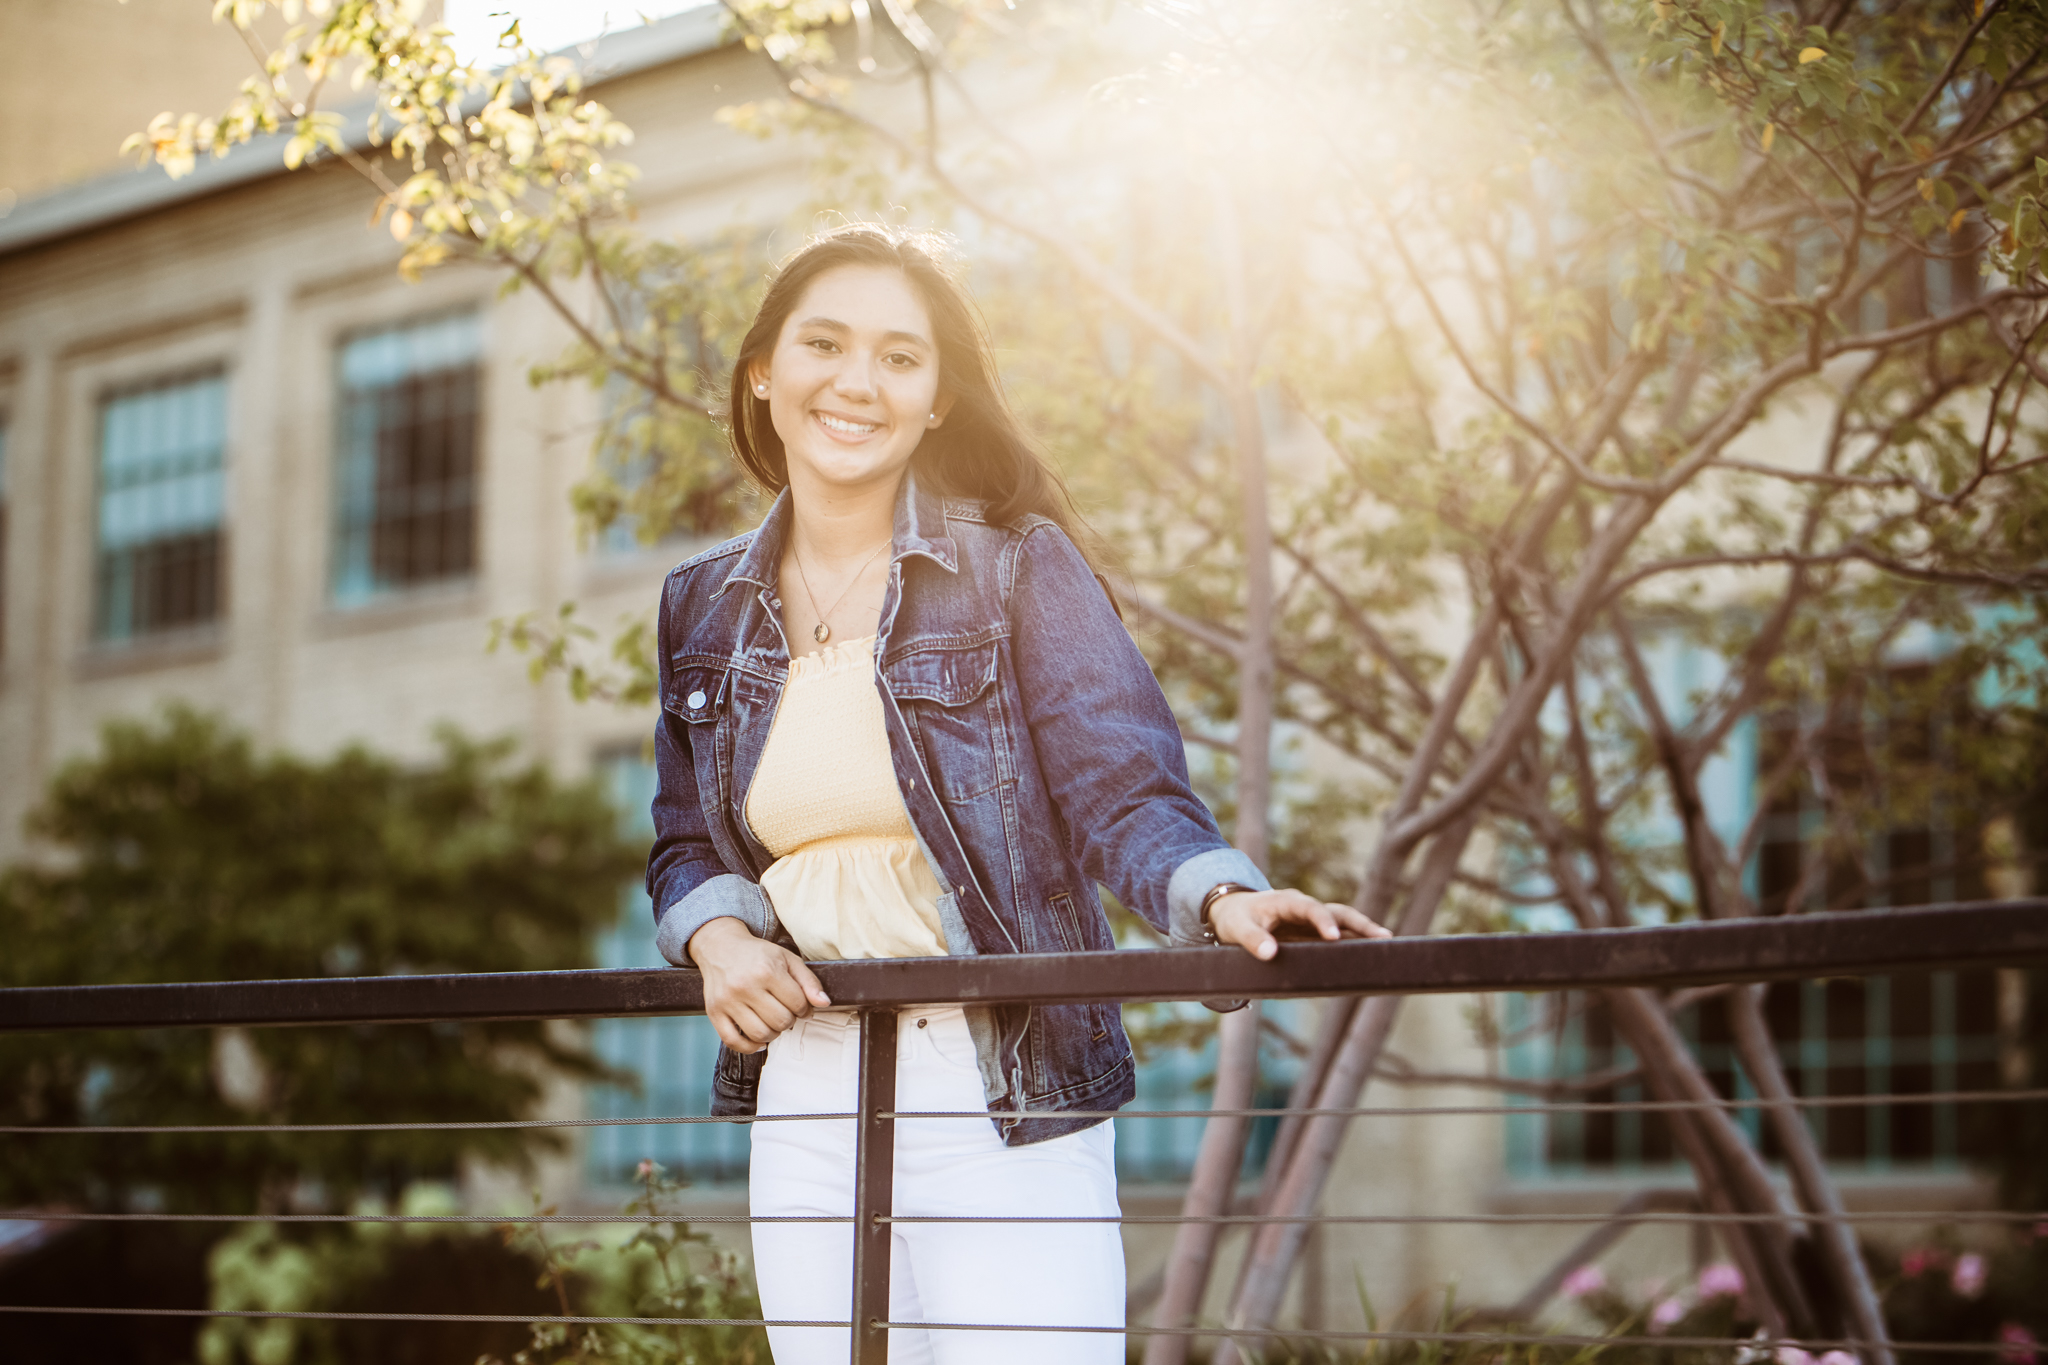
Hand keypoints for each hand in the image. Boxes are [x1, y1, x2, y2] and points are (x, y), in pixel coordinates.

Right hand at [686, 917, 831, 1052]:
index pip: (797, 1003)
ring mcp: (728, 1001)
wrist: (721, 947)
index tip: (801, 1006)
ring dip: (773, 1034)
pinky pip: (733, 1041)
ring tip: (773, 1022)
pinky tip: (758, 1039)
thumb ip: (809, 981)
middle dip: (789, 1020)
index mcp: (767, 971)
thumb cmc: (756, 954)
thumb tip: (824, 1003)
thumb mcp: (787, 959)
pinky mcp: (714, 1012)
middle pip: (780, 1021)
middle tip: (786, 1012)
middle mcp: (745, 986)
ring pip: (760, 1034)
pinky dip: (749, 1047)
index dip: (805, 1008)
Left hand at [1208, 889, 1389, 960]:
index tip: (1333, 937)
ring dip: (1363, 932)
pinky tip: (1369, 954)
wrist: (1233, 911)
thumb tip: (1270, 954)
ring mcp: (1312, 919)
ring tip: (1386, 944)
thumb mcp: (1238, 928)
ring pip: (1343, 922)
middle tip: (1382, 937)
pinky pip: (1338, 935)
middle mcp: (1305, 907)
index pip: (1310, 908)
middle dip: (1360, 924)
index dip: (1323, 921)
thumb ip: (1252, 940)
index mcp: (1287, 901)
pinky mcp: (1313, 932)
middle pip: (1338, 912)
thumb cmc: (1235, 919)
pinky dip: (1354, 942)